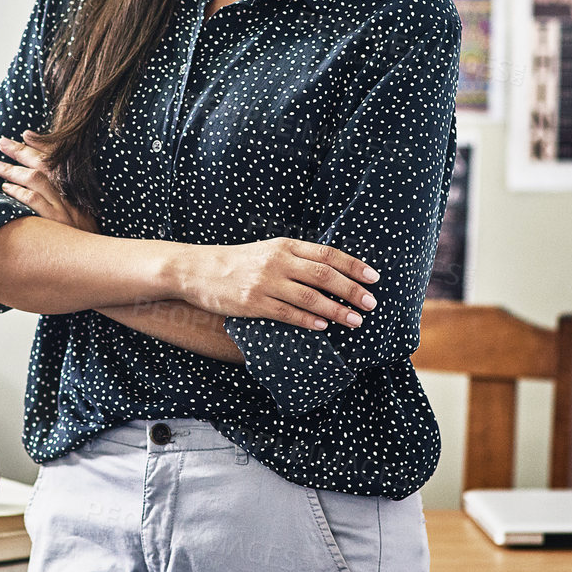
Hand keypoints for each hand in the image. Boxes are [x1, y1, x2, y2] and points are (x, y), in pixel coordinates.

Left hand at [0, 130, 100, 232]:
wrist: (98, 257)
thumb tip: (42, 187)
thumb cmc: (85, 238)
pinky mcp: (56, 221)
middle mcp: (71, 193)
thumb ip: (66, 200)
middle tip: (2, 142)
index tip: (26, 134)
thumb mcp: (82, 215)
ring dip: (13, 170)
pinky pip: (34, 200)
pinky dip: (19, 192)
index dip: (42, 144)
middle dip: (21, 151)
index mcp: (76, 188)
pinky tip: (6, 188)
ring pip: (36, 179)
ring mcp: (64, 206)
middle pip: (45, 164)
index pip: (59, 159)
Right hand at [177, 239, 379, 330]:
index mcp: (284, 245)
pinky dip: (309, 320)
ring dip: (337, 310)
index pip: (327, 254)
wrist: (197, 270)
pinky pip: (288, 313)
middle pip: (325, 275)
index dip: (353, 266)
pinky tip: (324, 327)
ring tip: (355, 321)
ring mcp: (265, 283)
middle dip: (352, 290)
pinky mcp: (253, 303)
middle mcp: (278, 261)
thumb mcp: (267, 250)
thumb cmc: (237, 262)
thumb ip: (296, 257)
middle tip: (371, 303)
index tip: (374, 278)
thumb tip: (332, 272)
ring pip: (310, 297)